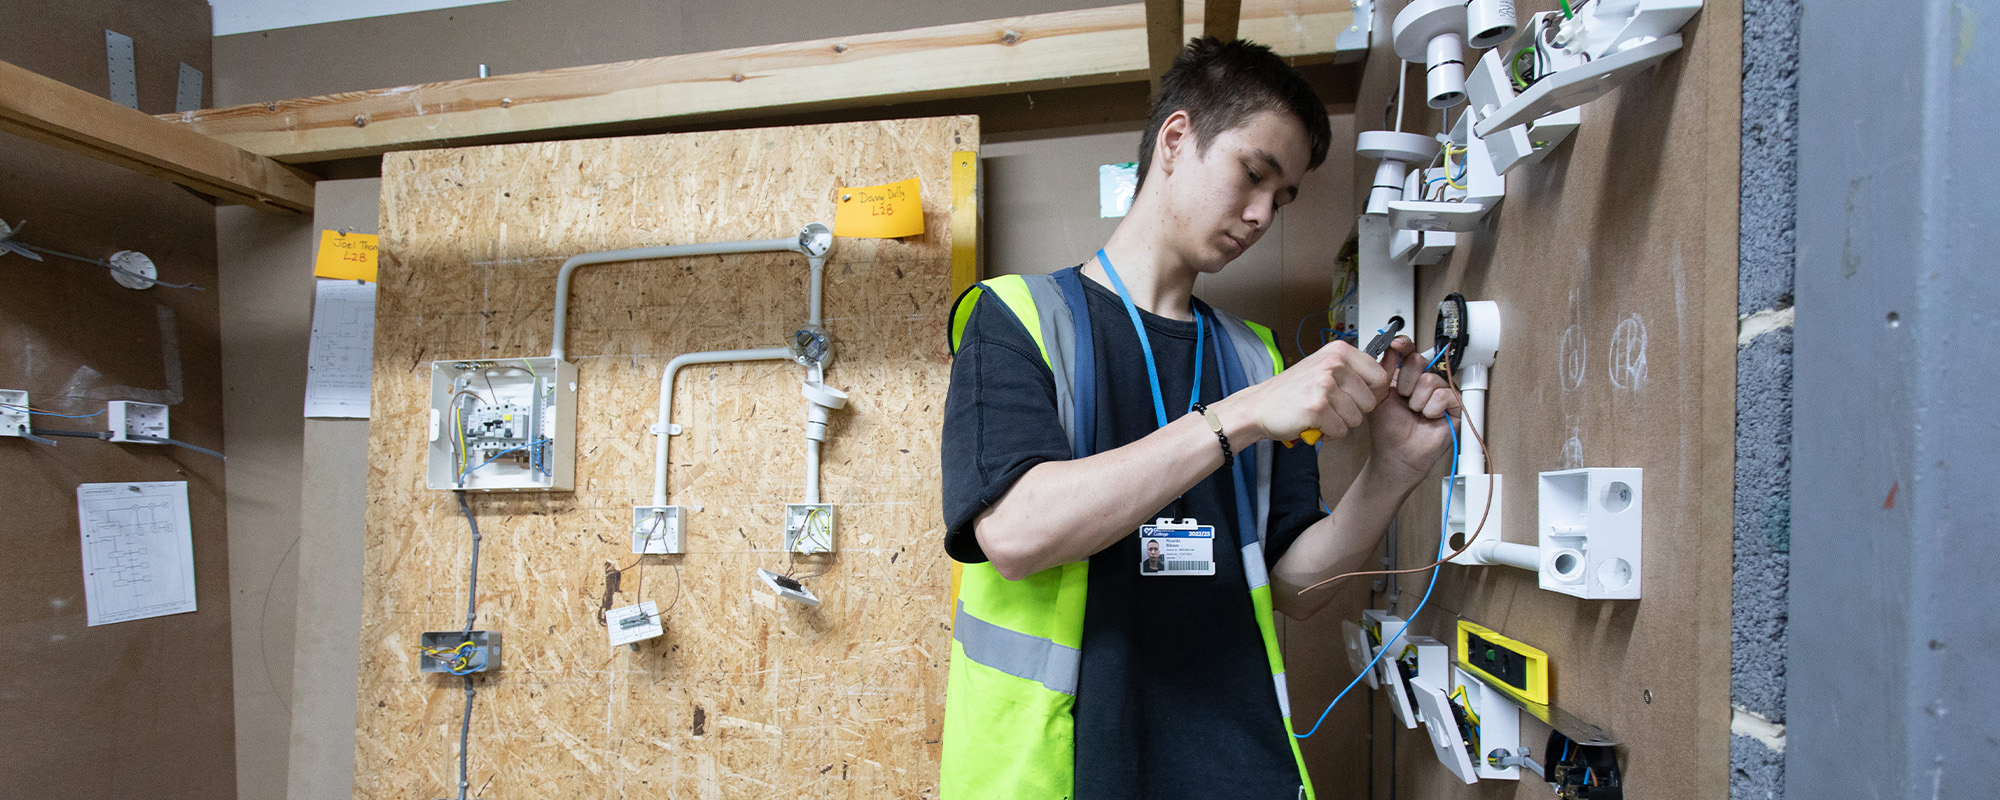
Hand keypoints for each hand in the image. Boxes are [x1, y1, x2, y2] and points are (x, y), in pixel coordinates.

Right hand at [1214, 339, 1389, 445]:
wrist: (1259, 406)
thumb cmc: (1293, 391)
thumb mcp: (1325, 368)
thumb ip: (1354, 371)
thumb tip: (1390, 377)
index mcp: (1339, 351)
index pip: (1380, 377)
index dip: (1371, 394)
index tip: (1353, 397)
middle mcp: (1334, 364)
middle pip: (1370, 401)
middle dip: (1353, 411)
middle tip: (1330, 407)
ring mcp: (1325, 385)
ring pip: (1356, 419)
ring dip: (1339, 424)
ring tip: (1320, 415)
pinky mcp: (1317, 407)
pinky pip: (1341, 431)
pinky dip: (1328, 434)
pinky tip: (1313, 424)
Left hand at [1366, 337, 1459, 484]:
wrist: (1396, 453)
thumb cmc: (1388, 428)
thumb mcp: (1378, 396)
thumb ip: (1383, 372)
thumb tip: (1390, 349)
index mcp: (1406, 375)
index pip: (1409, 351)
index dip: (1404, 345)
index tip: (1395, 345)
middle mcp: (1425, 381)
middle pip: (1419, 360)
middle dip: (1405, 382)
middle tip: (1403, 398)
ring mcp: (1441, 392)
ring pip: (1430, 379)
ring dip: (1416, 400)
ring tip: (1414, 412)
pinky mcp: (1455, 406)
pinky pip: (1443, 395)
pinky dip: (1431, 409)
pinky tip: (1427, 417)